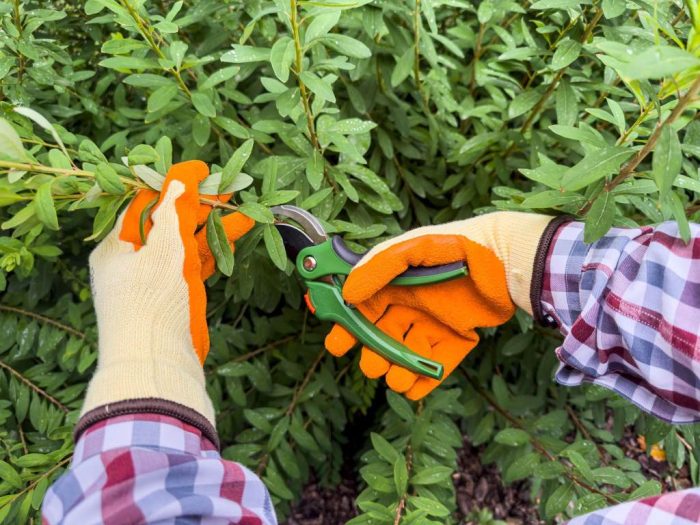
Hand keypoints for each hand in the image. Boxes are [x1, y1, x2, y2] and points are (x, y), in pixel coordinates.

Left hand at [80, 160, 252, 433]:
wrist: (157, 364)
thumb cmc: (151, 303)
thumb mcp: (163, 249)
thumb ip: (173, 211)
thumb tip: (180, 179)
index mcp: (116, 247)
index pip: (145, 204)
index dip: (173, 184)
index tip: (203, 171)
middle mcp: (133, 260)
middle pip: (168, 222)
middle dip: (200, 205)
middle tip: (228, 187)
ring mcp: (155, 279)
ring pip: (186, 242)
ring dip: (213, 226)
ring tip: (243, 208)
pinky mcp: (176, 294)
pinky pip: (196, 262)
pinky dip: (215, 248)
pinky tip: (237, 233)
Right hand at [324, 212, 554, 398]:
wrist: (506, 257)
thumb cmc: (456, 245)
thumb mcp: (412, 248)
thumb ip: (379, 267)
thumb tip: (348, 293)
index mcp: (393, 284)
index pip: (360, 308)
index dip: (345, 325)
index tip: (335, 342)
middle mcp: (409, 306)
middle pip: (379, 337)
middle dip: (371, 353)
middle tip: (371, 364)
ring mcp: (432, 324)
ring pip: (404, 355)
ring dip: (395, 370)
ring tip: (395, 376)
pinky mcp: (456, 340)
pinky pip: (436, 366)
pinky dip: (424, 381)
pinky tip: (414, 388)